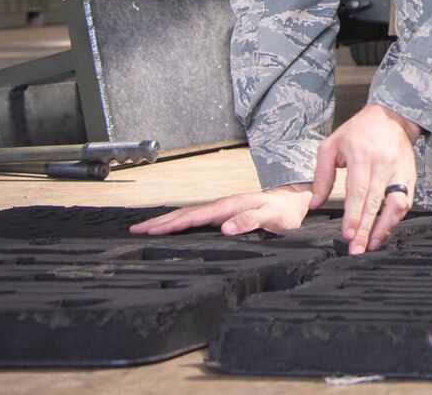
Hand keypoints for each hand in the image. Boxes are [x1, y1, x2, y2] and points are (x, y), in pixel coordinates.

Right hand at [130, 184, 311, 237]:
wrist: (296, 199)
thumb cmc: (286, 211)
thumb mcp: (273, 217)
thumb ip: (251, 221)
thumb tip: (226, 228)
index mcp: (231, 206)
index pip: (196, 217)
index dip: (173, 224)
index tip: (151, 230)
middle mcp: (223, 206)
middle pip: (186, 213)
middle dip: (160, 222)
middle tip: (135, 230)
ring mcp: (223, 208)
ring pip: (189, 214)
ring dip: (167, 220)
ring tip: (145, 228)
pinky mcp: (225, 213)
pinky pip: (198, 216)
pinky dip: (181, 220)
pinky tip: (172, 226)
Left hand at [311, 102, 421, 254]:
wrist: (392, 116)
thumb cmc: (358, 131)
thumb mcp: (331, 146)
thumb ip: (322, 175)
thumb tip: (315, 204)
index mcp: (361, 155)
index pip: (358, 191)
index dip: (354, 215)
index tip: (348, 234)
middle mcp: (383, 164)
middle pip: (376, 202)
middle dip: (367, 229)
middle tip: (358, 249)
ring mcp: (399, 170)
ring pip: (396, 203)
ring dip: (385, 227)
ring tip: (373, 244)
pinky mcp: (410, 175)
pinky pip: (406, 200)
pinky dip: (396, 218)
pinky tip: (385, 230)